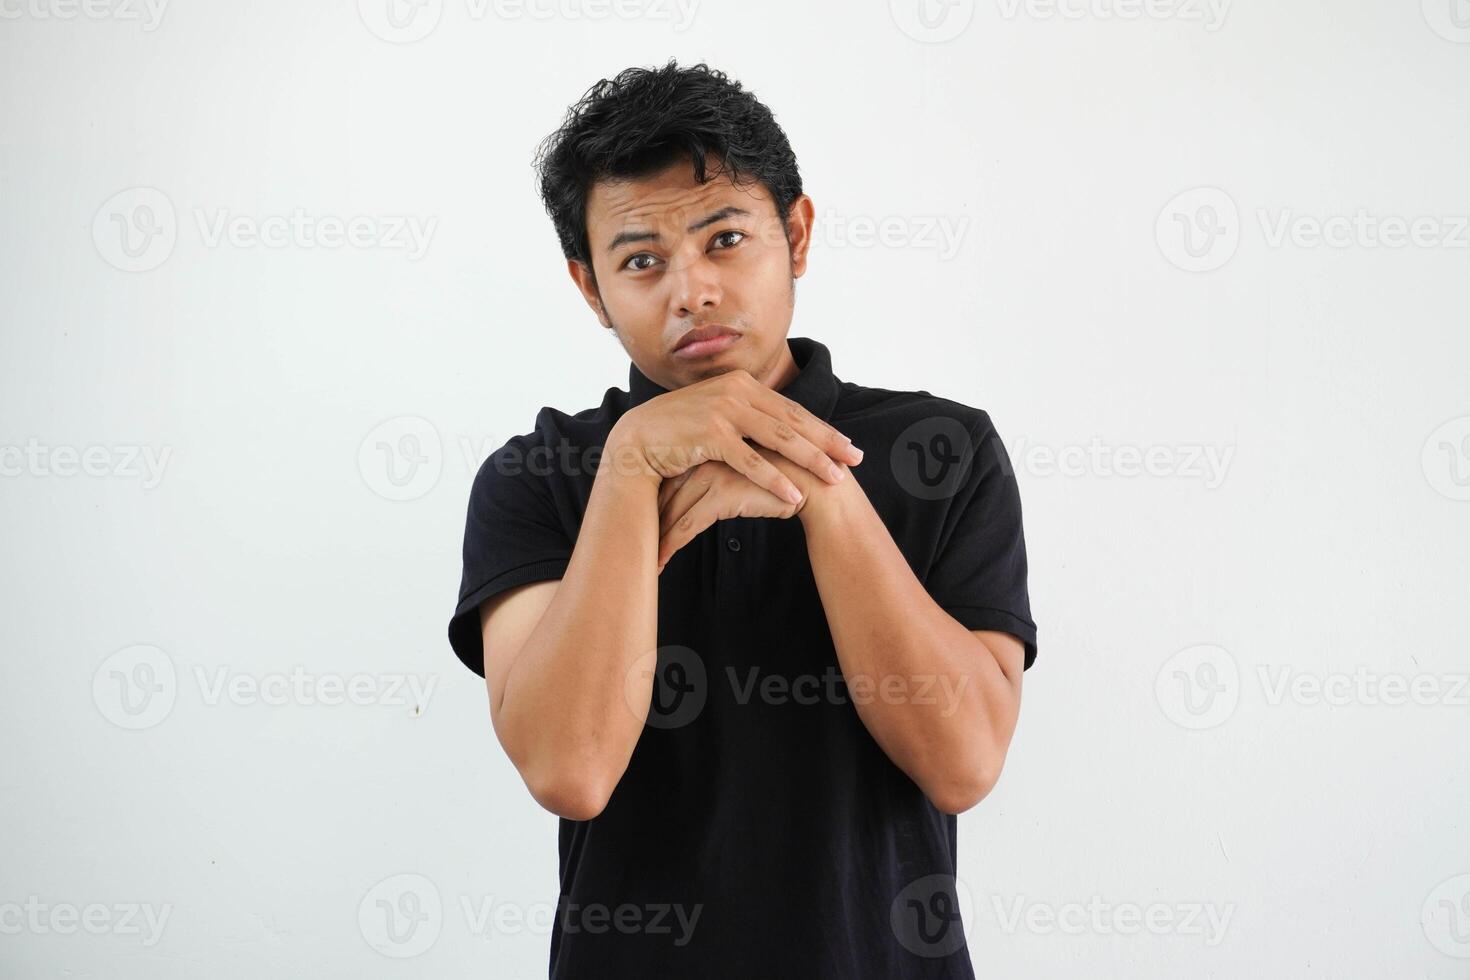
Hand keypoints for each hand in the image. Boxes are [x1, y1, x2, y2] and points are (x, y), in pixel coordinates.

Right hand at [605, 369, 862, 505]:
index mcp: (742, 383)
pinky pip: (750, 461)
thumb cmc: (678, 433)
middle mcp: (736, 391)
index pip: (791, 409)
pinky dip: (774, 479)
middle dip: (828, 442)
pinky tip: (794, 495)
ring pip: (779, 438)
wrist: (636, 440)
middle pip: (793, 421)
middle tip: (856, 459)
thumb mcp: (717, 415)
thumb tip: (777, 428)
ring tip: (835, 479)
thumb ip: (746, 415)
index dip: (822, 428)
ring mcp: (724, 410)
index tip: (847, 445)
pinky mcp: (711, 434)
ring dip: (811, 460)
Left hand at [654, 445, 828, 570]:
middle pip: (669, 489)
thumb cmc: (792, 482)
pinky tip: (660, 562)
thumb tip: (709, 490)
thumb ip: (732, 473)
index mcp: (715, 443)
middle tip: (634, 542)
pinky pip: (689, 522)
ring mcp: (715, 470)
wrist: (821, 487)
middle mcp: (711, 453)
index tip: (644, 519)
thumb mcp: (755, 473)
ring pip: (674, 507)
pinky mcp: (723, 492)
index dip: (659, 499)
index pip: (677, 473)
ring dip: (657, 537)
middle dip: (651, 519)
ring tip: (646, 560)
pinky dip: (672, 544)